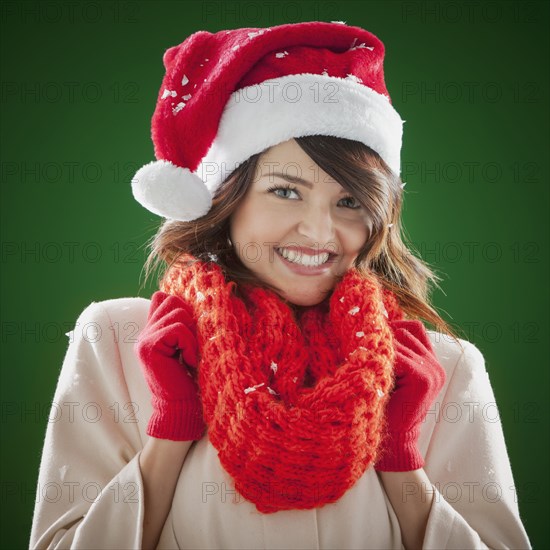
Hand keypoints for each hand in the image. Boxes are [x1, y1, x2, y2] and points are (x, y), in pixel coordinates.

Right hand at [135, 291, 204, 440]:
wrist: (181, 406)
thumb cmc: (190, 377)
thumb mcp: (188, 344)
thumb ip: (184, 324)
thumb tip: (197, 300)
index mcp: (153, 330)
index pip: (163, 297)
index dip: (182, 307)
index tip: (190, 332)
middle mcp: (145, 332)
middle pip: (172, 301)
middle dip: (189, 320)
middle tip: (190, 345)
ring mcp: (144, 339)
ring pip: (178, 313)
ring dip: (191, 335)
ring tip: (188, 355)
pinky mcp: (148, 346)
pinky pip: (178, 329)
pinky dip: (189, 345)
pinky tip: (186, 361)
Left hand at [375, 320, 445, 470]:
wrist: (394, 439)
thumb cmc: (386, 405)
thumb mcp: (391, 373)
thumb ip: (391, 351)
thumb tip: (373, 323)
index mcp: (430, 362)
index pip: (414, 327)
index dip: (393, 326)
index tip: (371, 335)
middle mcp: (435, 365)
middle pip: (406, 330)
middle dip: (384, 338)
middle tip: (365, 351)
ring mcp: (432, 371)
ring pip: (399, 341)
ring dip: (381, 350)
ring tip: (369, 365)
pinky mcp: (423, 378)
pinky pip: (397, 356)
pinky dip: (382, 361)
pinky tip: (373, 373)